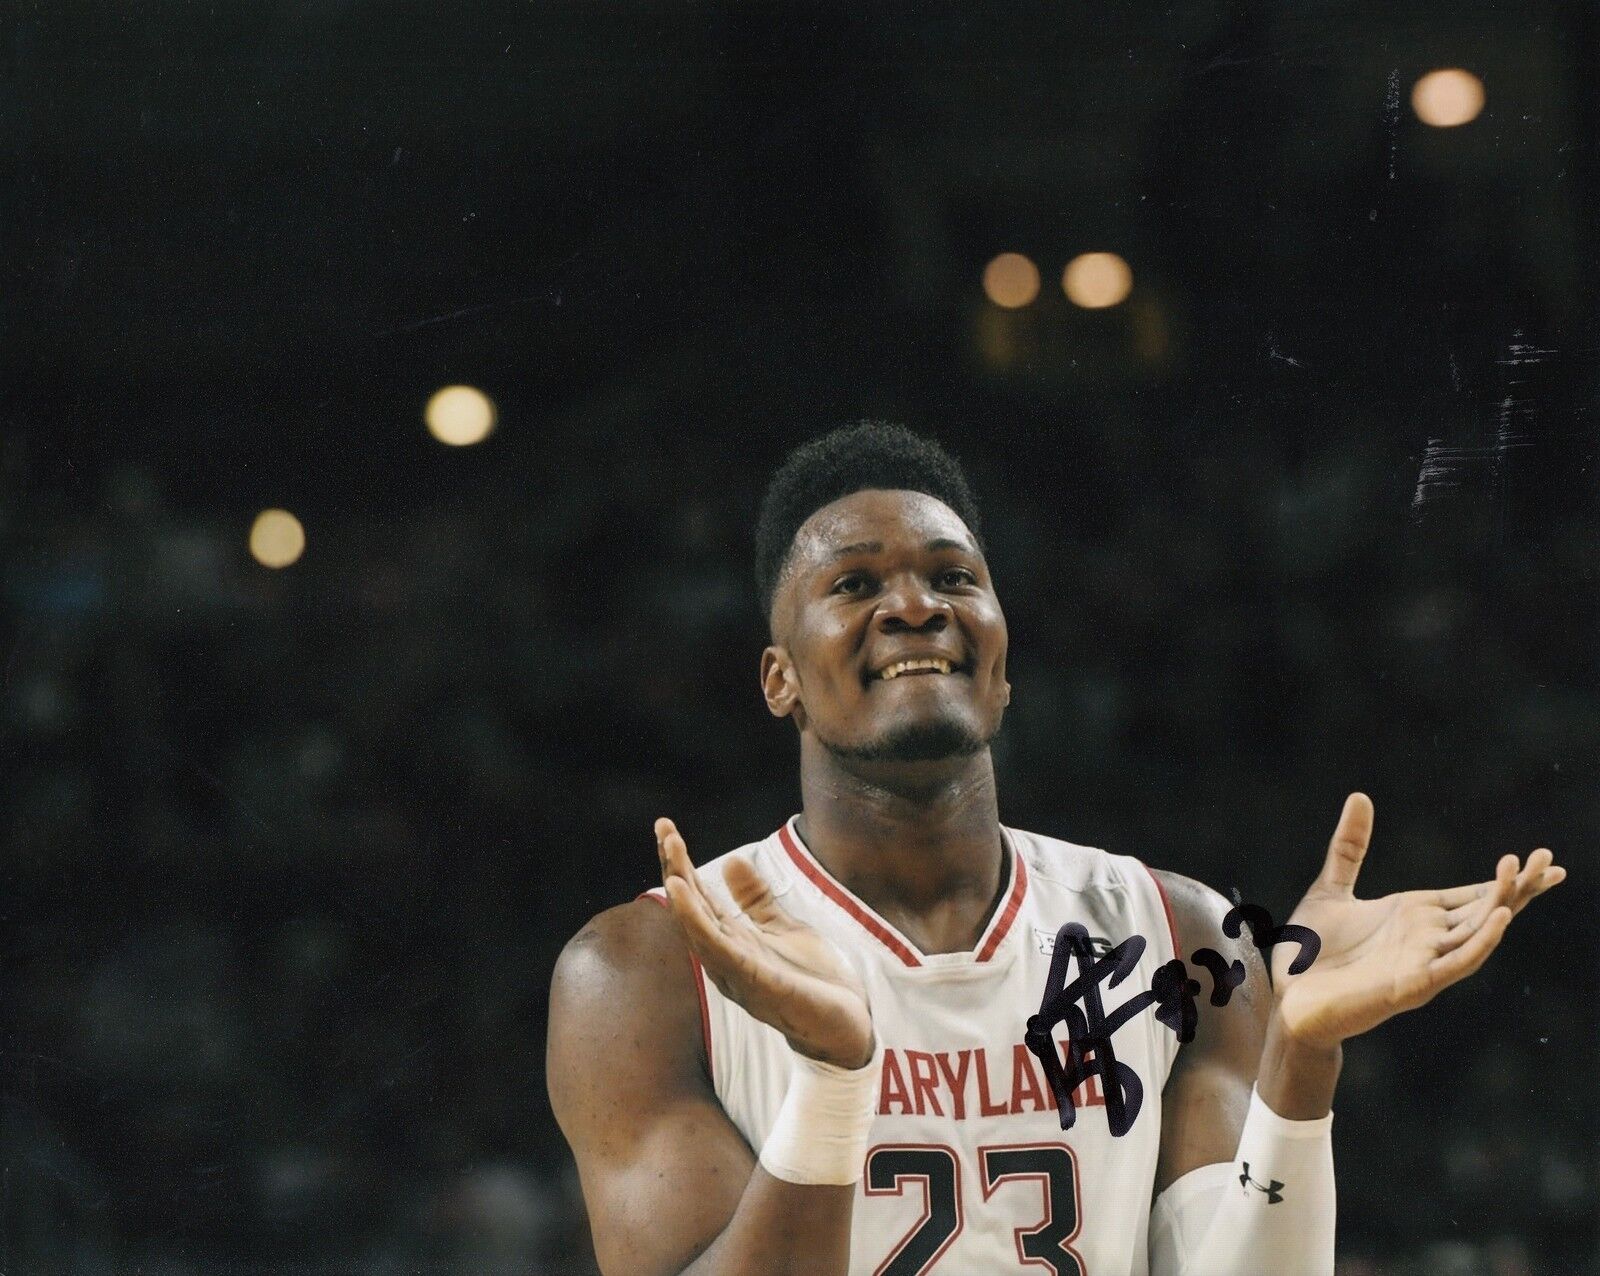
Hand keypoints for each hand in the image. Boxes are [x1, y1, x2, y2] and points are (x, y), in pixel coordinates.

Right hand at [656, 818, 875, 1069]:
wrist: (848, 1026)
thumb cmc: (813, 982)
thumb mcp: (785, 929)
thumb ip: (757, 901)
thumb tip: (733, 861)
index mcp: (732, 943)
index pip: (698, 899)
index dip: (681, 864)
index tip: (666, 828)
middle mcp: (726, 959)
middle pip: (692, 910)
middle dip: (675, 870)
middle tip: (663, 829)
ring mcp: (740, 974)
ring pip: (701, 932)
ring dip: (685, 898)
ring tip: (671, 864)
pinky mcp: (759, 984)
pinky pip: (724, 952)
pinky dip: (702, 926)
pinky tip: (691, 900)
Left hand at [1272, 793, 1564, 1049]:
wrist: (1289, 1000)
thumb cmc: (1312, 951)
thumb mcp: (1331, 886)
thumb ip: (1350, 845)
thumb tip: (1360, 796)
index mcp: (1415, 914)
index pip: (1474, 894)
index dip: (1508, 878)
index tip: (1540, 858)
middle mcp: (1427, 937)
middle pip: (1485, 909)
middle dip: (1519, 886)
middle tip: (1549, 859)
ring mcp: (1423, 962)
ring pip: (1477, 933)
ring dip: (1502, 905)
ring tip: (1523, 875)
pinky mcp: (1412, 985)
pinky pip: (1455, 963)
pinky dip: (1480, 942)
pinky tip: (1500, 918)